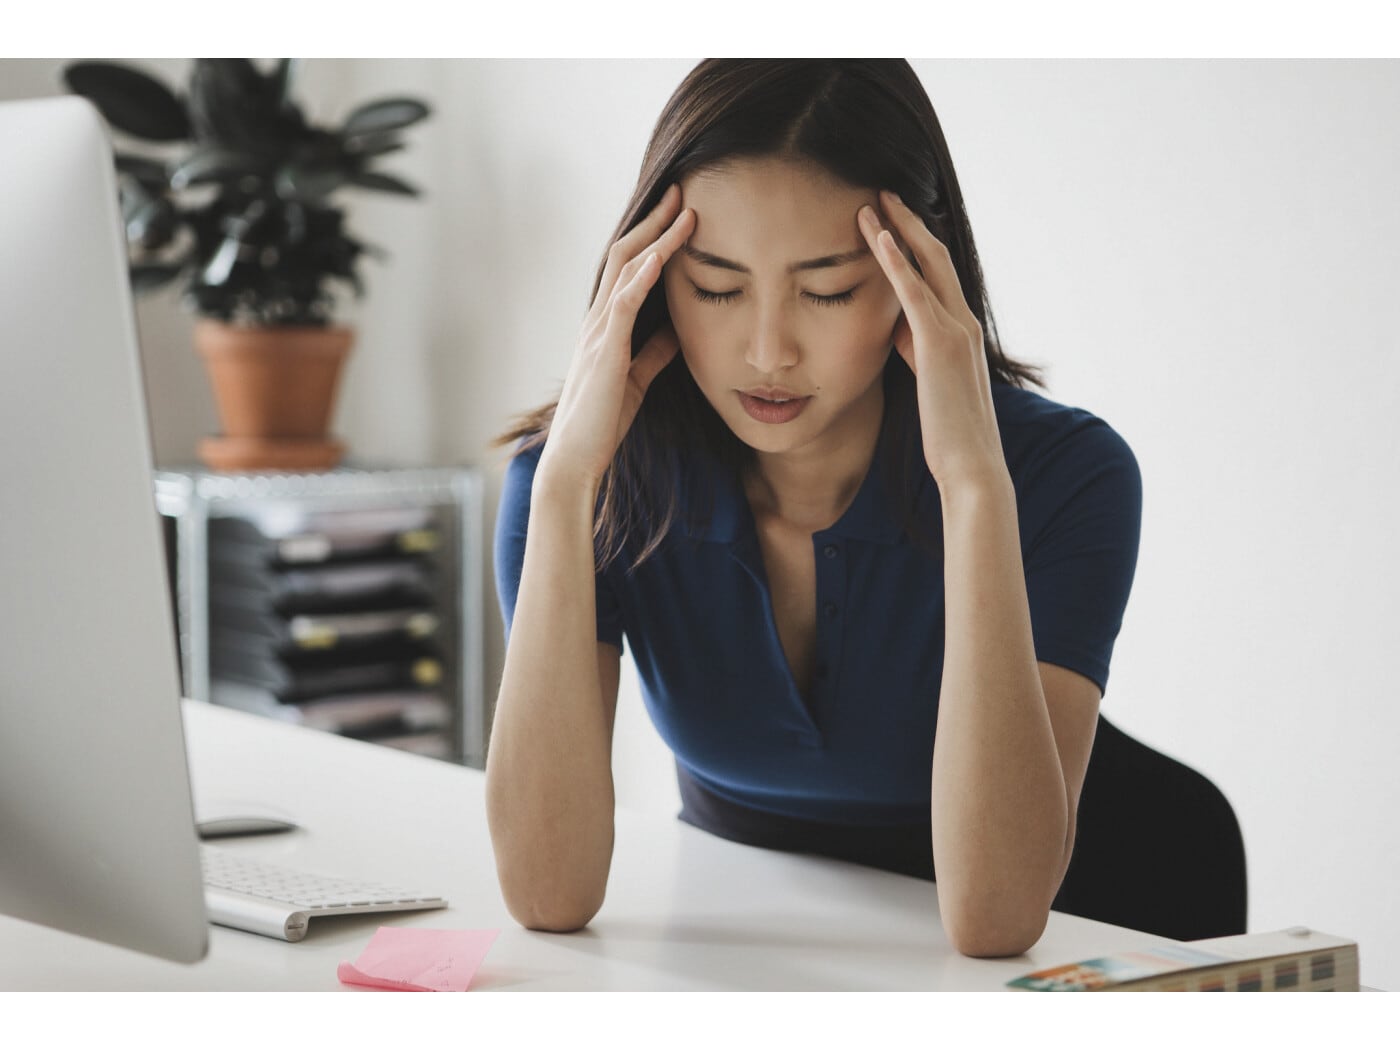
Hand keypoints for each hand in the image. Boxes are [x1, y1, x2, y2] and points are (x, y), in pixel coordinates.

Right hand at [539, 184, 695, 488]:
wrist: (575, 459)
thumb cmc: (602, 422)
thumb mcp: (638, 378)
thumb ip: (655, 350)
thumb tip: (678, 329)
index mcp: (605, 326)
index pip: (627, 268)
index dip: (652, 238)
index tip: (678, 213)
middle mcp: (597, 321)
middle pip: (624, 255)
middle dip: (654, 221)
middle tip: (682, 192)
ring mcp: (598, 333)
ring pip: (625, 270)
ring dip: (656, 237)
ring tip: (684, 211)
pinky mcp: (606, 352)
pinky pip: (624, 305)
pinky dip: (643, 277)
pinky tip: (662, 255)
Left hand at [858, 190, 1007, 491]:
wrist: (972, 465)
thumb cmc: (949, 434)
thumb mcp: (929, 382)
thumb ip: (917, 351)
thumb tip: (897, 331)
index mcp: (961, 332)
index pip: (939, 275)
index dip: (916, 244)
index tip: (893, 219)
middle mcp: (963, 322)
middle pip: (935, 256)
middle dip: (908, 222)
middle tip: (883, 193)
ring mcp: (954, 330)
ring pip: (926, 264)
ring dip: (898, 229)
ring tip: (872, 201)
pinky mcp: (939, 344)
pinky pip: (914, 293)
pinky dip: (896, 261)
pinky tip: (877, 236)